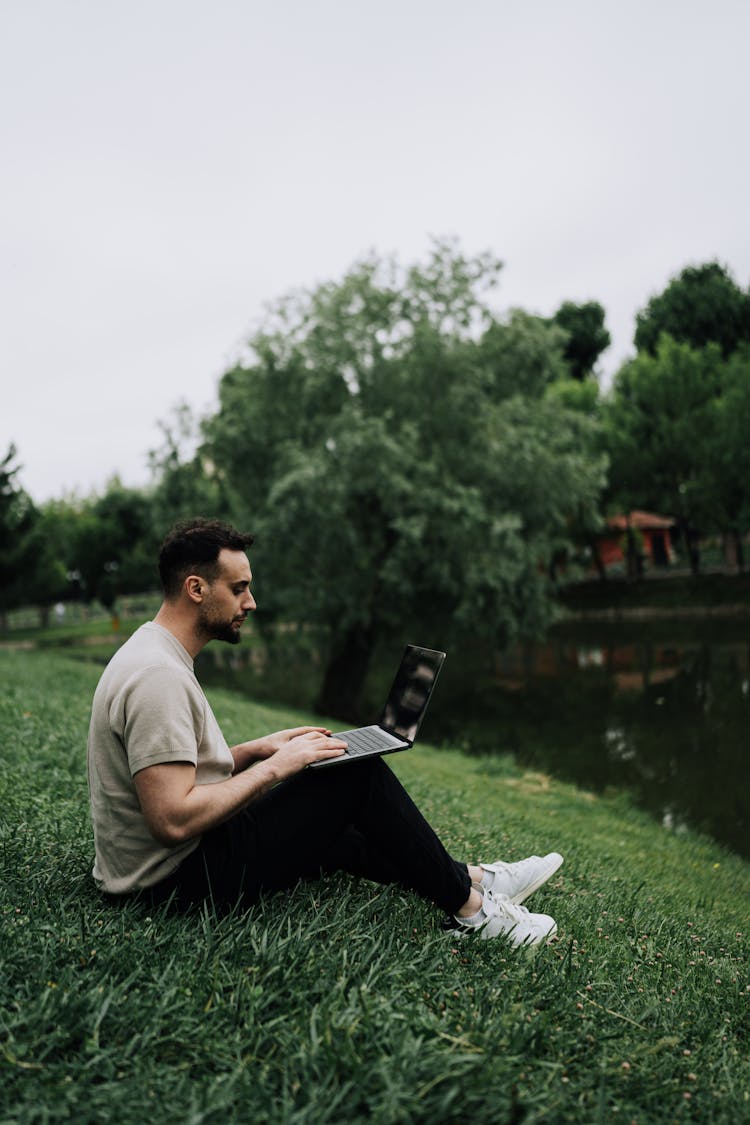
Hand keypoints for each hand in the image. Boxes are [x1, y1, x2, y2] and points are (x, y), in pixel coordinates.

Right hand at [231, 727, 345, 774]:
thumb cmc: (276, 766)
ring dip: (337, 745)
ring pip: (325, 745)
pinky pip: (324, 754)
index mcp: (296, 741)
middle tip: (343, 742)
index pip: (313, 735)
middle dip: (334, 740)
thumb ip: (296, 755)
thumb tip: (302, 760)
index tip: (331, 737)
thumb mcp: (287, 756)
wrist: (270, 769)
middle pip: (321, 738)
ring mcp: (304, 748)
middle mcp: (301, 742)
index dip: (324, 736)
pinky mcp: (306, 756)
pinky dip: (334, 753)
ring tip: (345, 746)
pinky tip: (340, 753)